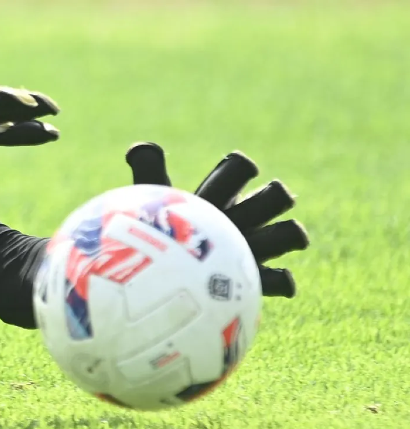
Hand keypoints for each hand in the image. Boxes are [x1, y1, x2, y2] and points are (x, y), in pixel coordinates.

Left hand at [124, 142, 308, 296]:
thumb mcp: (154, 201)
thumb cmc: (160, 233)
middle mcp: (240, 218)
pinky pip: (280, 279)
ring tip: (282, 237)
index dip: (240, 167)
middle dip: (276, 195)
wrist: (165, 277)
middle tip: (266, 203)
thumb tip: (139, 148)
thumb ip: (148, 172)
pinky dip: (283, 279)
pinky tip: (275, 280)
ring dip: (290, 233)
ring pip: (286, 235)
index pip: (237, 170)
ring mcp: (250, 248)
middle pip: (274, 197)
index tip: (239, 171)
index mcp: (216, 197)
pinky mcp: (253, 279)